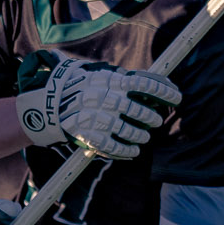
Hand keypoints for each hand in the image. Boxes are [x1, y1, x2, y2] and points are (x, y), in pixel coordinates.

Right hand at [13, 51, 178, 159]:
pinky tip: (134, 151)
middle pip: (140, 111)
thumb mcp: (97, 74)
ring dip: (141, 135)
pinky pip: (116, 147)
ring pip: (132, 131)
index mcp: (111, 80)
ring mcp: (100, 119)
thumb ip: (121, 77)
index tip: (177, 96)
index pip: (145, 84)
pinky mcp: (91, 137)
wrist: (46, 105)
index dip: (165, 91)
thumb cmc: (77, 86)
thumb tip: (155, 80)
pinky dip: (128, 150)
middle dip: (152, 117)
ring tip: (144, 136)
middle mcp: (107, 99)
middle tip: (157, 120)